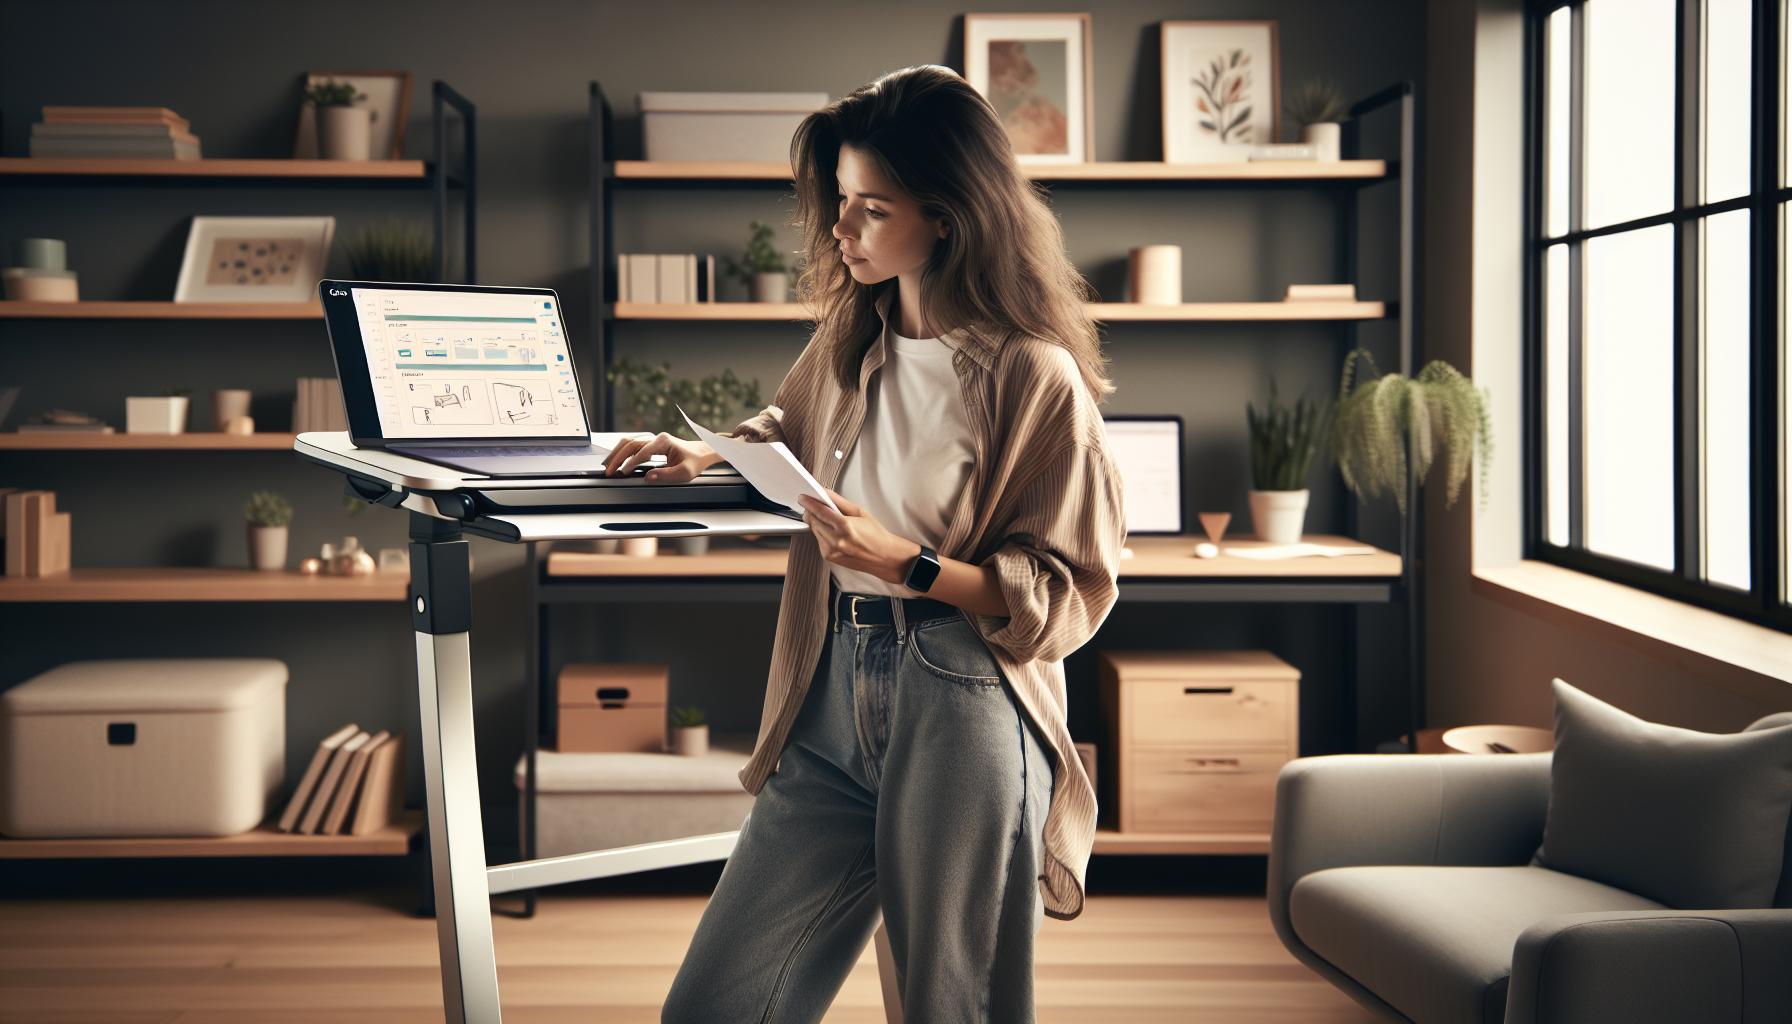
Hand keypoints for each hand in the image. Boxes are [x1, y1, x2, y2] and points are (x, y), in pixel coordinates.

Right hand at [602, 432, 717, 481]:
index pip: (642, 452)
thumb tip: (648, 477)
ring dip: (617, 453)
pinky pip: (632, 446)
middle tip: (609, 471)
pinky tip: (617, 462)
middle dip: (617, 457)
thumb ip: (666, 475)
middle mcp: (656, 438)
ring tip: (608, 466)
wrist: (701, 453)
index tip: (623, 473)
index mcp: (664, 442)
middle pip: (630, 444)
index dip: (632, 463)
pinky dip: (622, 453)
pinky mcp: (651, 444)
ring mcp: (653, 440)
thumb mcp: (684, 473)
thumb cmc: (694, 462)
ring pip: (629, 443)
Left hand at [798, 488, 921, 584]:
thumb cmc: (875, 534)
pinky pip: (818, 540)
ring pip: (814, 530)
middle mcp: (836, 540)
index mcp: (845, 526)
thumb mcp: (860, 512)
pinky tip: (834, 533)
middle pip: (813, 520)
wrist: (884, 557)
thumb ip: (839, 501)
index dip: (809, 502)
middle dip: (812, 512)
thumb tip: (824, 492)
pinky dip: (822, 533)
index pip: (819, 511)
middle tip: (816, 505)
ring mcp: (831, 551)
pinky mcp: (829, 557)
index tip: (803, 497)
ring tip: (831, 521)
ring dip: (818, 523)